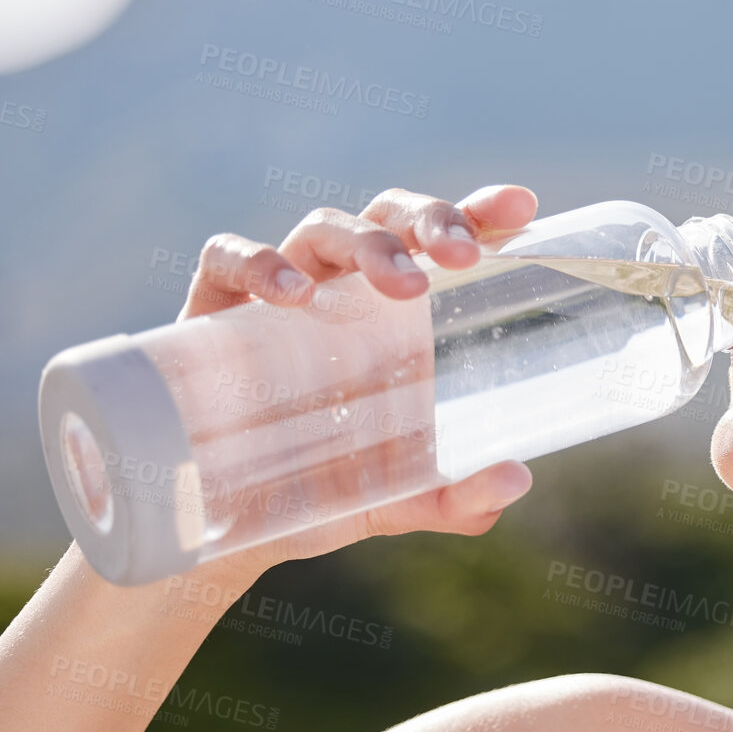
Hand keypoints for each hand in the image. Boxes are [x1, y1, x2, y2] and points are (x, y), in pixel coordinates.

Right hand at [173, 185, 541, 587]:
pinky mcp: (212, 312)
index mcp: (397, 313)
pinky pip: (227, 260)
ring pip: (321, 228)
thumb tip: (514, 481)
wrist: (220, 526)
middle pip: (387, 219)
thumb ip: (456, 497)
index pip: (440, 239)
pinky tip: (292, 297)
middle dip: (429, 222)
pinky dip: (258, 263)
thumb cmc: (321, 487)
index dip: (477, 211)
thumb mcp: (396, 498)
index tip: (520, 205)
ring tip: (404, 285)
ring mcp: (277, 294)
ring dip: (366, 243)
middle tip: (463, 256)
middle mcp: (342, 288)